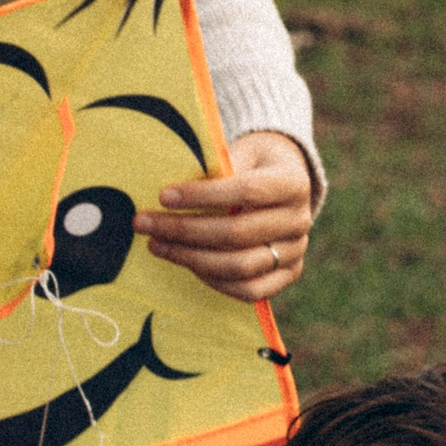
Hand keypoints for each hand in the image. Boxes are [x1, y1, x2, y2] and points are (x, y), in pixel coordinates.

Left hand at [135, 130, 314, 302]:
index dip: (203, 195)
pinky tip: (184, 262)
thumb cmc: (248, 165)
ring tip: (156, 244)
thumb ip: (214, 171)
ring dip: (190, 258)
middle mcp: (300, 219)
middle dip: (184, 230)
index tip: (163, 196)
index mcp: (293, 183)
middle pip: (237, 233)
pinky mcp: (288, 275)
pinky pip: (248, 290)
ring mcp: (296, 251)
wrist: (280, 183)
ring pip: (239, 266)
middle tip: (144, 223)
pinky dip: (212, 280)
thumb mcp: (237, 155)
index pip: (247, 191)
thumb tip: (167, 195)